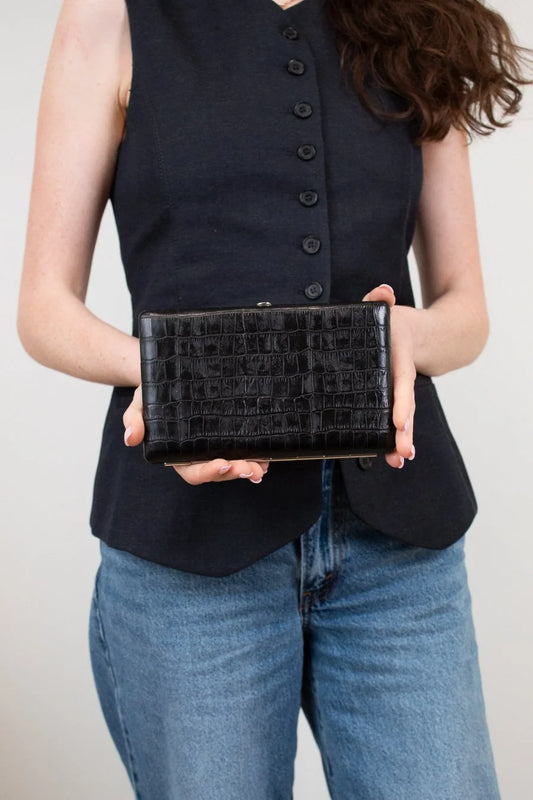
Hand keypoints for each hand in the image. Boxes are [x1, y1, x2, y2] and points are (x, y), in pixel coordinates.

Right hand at [122, 384, 268, 484]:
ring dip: (250, 469)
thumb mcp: (139, 403)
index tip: (224, 463)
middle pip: (218, 472)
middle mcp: (197, 456)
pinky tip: (268, 456)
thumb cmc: (151, 394)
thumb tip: (131, 439)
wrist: (168, 376)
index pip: (193, 472)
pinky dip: (256, 457)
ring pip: (234, 466)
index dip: (209, 471)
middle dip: (235, 472)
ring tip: (263, 466)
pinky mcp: (228, 438)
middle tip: (252, 468)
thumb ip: (134, 420)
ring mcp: (214, 448)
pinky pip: (243, 452)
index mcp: (177, 455)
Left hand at [361, 284, 415, 468]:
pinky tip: (393, 458)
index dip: (401, 403)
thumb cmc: (394, 322)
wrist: (422, 334)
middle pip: (405, 407)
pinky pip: (395, 419)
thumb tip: (384, 292)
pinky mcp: (392, 398)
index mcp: (396, 359)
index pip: (400, 383)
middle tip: (402, 454)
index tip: (399, 423)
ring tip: (399, 462)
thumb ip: (380, 300)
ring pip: (402, 417)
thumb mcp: (385, 309)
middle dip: (404, 432)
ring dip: (401, 440)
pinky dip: (395, 437)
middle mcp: (400, 378)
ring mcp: (398, 390)